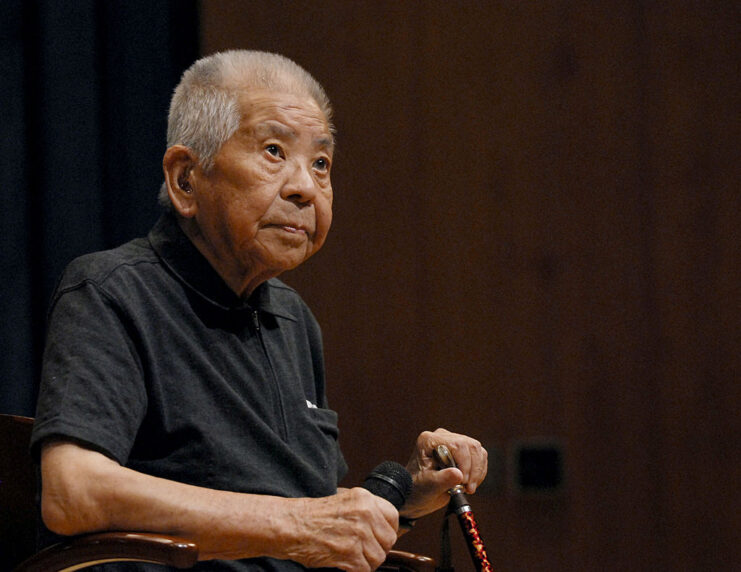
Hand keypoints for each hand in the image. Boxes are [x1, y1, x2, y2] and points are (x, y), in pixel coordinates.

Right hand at [283, 487, 398, 571]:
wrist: (291, 526)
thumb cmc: (311, 515)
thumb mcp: (343, 500)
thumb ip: (364, 510)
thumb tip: (382, 525)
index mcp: (364, 498)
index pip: (393, 516)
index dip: (388, 530)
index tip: (381, 537)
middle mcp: (365, 514)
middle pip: (388, 540)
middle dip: (378, 548)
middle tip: (364, 550)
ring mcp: (359, 533)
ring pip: (379, 557)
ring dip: (367, 561)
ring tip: (352, 557)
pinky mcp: (351, 553)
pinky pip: (366, 569)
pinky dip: (357, 570)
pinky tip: (346, 564)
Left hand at [402, 428, 487, 517]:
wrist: (416, 494)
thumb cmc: (417, 489)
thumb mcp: (428, 486)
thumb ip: (443, 479)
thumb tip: (459, 474)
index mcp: (430, 441)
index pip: (458, 444)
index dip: (465, 464)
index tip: (463, 483)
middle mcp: (442, 437)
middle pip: (470, 446)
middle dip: (473, 469)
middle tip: (467, 488)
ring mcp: (452, 442)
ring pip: (478, 450)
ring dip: (477, 472)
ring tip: (467, 488)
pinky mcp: (461, 451)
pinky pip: (480, 456)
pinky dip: (479, 472)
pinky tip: (470, 484)